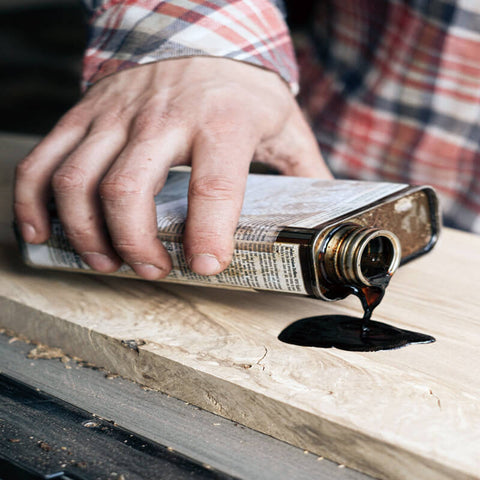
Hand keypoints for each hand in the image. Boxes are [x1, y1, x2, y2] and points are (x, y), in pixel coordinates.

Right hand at [14, 57, 331, 278]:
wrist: (196, 31)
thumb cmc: (239, 87)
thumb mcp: (282, 123)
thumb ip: (305, 170)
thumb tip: (329, 214)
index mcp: (222, 119)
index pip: (214, 185)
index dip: (208, 234)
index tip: (206, 266)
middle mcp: (163, 114)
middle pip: (129, 189)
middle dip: (136, 244)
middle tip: (151, 269)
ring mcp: (116, 113)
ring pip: (78, 179)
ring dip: (86, 233)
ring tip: (105, 261)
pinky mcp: (87, 113)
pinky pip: (45, 159)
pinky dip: (35, 201)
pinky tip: (44, 231)